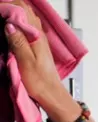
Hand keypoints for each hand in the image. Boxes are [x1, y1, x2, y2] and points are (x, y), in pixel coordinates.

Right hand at [3, 0, 79, 121]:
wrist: (51, 95)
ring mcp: (39, 40)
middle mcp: (39, 35)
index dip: (8, 5)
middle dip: (10, 6)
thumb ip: (18, 41)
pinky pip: (27, 28)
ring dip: (14, 14)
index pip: (22, 8)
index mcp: (36, 36)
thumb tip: (10, 24)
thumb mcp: (25, 61)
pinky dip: (18, 23)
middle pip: (25, 10)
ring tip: (3, 17)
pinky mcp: (37, 47)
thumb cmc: (40, 82)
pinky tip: (11, 28)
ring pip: (26, 18)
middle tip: (0, 12)